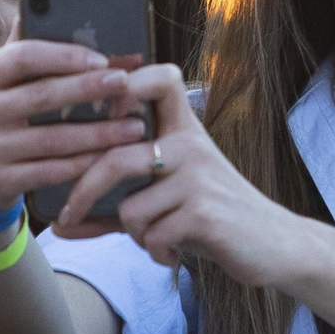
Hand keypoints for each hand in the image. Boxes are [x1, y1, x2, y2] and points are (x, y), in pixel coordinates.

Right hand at [0, 38, 151, 211]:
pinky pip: (48, 172)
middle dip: (89, 90)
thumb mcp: (3, 80)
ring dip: (98, 134)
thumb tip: (50, 0)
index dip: (65, 56)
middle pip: (41, 96)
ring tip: (134, 128)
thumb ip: (26, 47)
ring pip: (51, 140)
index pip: (24, 56)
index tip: (103, 60)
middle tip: (127, 85)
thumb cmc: (0, 115)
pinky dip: (83, 166)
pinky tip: (109, 159)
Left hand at [53, 64, 316, 289]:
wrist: (276, 244)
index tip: (102, 108)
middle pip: (116, 157)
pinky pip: (152, 236)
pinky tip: (175, 254)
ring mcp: (199, 177)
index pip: (161, 80)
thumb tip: (58, 229)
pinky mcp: (204, 213)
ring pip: (130, 209)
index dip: (126, 83)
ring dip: (136, 235)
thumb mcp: (167, 204)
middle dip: (83, 193)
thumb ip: (115, 208)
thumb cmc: (215, 217)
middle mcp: (191, 145)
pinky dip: (156, 253)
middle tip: (66, 217)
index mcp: (185, 131)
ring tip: (158, 239)